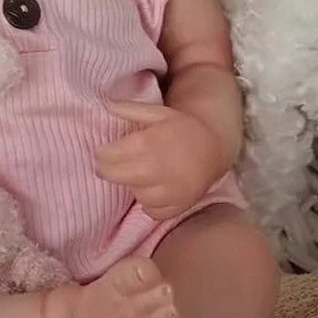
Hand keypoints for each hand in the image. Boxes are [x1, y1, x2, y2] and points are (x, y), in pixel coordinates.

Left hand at [96, 101, 222, 219]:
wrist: (214, 146)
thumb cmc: (182, 127)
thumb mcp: (157, 112)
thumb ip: (131, 109)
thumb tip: (107, 105)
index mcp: (149, 143)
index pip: (109, 155)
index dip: (102, 153)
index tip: (103, 151)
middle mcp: (158, 169)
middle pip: (116, 176)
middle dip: (108, 169)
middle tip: (110, 165)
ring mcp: (170, 190)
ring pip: (136, 194)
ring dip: (134, 185)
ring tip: (139, 174)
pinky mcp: (179, 205)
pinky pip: (153, 211)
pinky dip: (151, 203)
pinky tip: (154, 189)